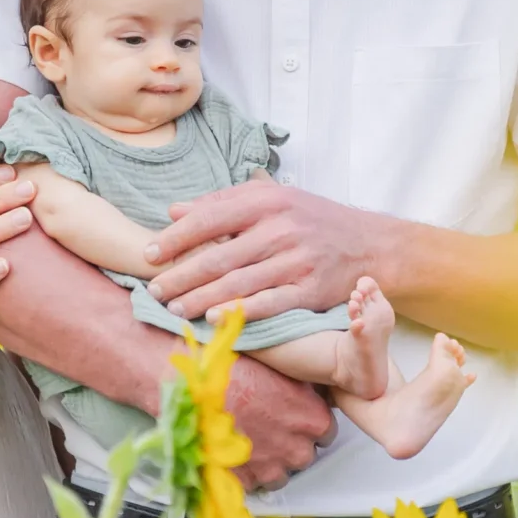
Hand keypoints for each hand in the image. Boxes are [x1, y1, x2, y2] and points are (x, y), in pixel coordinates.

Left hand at [145, 181, 390, 323]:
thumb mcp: (272, 197)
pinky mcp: (310, 290)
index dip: (175, 238)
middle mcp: (281, 229)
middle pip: (219, 256)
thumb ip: (222, 202)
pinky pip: (268, 304)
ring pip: (238, 284)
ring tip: (174, 309)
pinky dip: (239, 312)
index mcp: (267, 201)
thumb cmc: (311, 219)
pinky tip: (214, 319)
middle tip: (153, 290)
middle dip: (180, 276)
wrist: (369, 244)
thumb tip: (173, 210)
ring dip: (200, 299)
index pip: (210, 218)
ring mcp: (297, 261)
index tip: (148, 254)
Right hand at [224, 352, 335, 490]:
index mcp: (313, 419)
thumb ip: (302, 386)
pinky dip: (247, 472)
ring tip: (251, 441)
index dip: (309, 423)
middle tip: (270, 427)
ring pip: (281, 474)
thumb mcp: (281, 368)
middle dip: (291, 445)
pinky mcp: (247, 481)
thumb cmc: (236, 372)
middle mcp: (297, 448)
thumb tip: (310, 388)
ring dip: (270, 462)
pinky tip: (236, 451)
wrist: (199, 391)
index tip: (297, 418)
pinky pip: (254, 483)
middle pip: (305, 455)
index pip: (327, 431)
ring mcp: (273, 468)